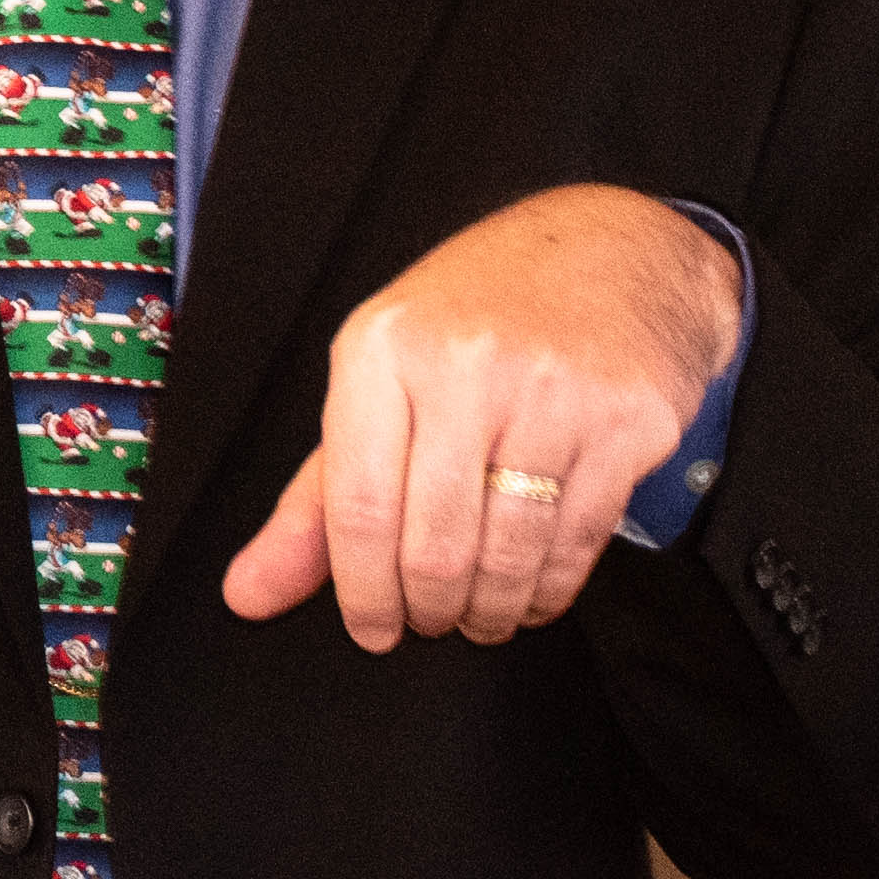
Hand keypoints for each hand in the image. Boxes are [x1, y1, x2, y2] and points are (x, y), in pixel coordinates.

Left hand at [219, 187, 740, 649]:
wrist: (616, 249)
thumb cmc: (477, 317)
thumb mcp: (378, 377)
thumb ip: (315, 495)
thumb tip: (248, 593)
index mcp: (381, 351)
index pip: (358, 506)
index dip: (361, 590)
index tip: (370, 629)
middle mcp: (465, 366)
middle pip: (434, 543)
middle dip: (428, 609)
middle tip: (430, 624)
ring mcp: (555, 392)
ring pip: (508, 553)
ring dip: (489, 611)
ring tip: (479, 618)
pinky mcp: (629, 421)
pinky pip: (578, 540)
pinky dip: (548, 589)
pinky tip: (531, 595)